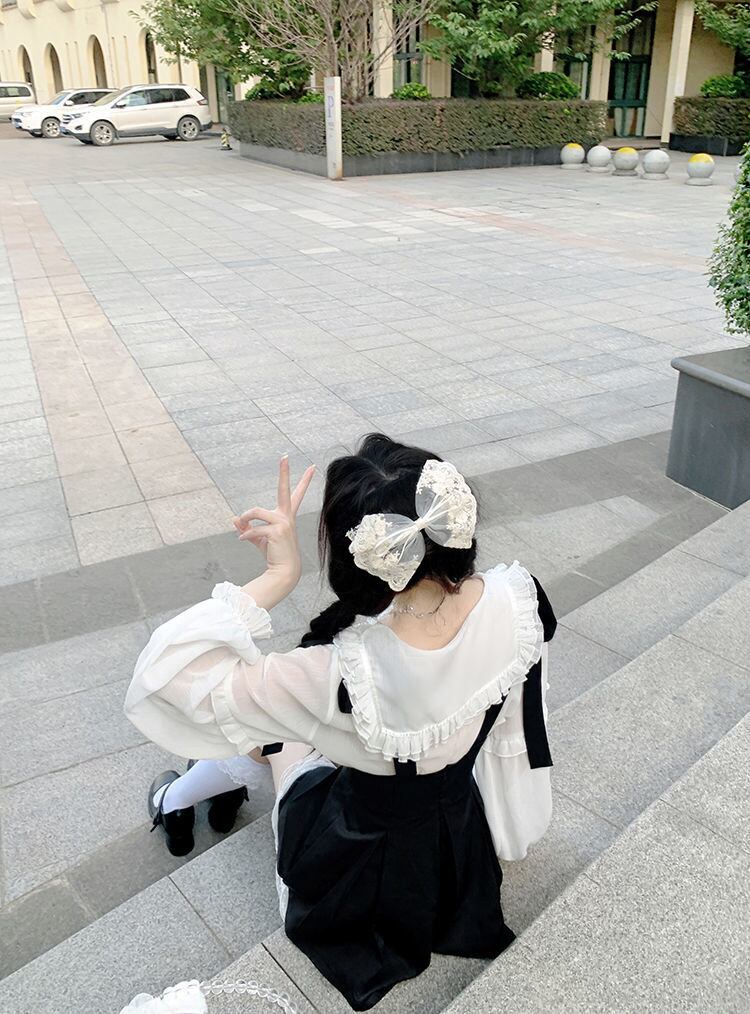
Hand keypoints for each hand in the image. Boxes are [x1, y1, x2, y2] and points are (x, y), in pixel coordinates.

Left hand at [232, 456, 314, 590]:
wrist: (284, 571)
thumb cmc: (274, 554)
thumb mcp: (259, 538)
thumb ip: (247, 527)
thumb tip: (234, 518)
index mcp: (287, 515)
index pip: (296, 494)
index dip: (304, 480)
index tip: (312, 467)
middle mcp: (287, 516)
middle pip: (284, 489)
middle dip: (284, 472)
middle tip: (285, 457)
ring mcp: (283, 523)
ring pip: (256, 512)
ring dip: (246, 518)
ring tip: (241, 526)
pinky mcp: (277, 531)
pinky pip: (253, 528)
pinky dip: (245, 534)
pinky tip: (242, 540)